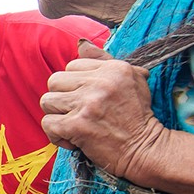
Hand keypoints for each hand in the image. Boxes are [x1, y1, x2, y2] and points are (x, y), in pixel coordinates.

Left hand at [40, 40, 167, 182]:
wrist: (147, 149)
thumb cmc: (139, 115)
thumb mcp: (132, 80)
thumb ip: (104, 60)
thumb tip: (81, 44)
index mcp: (113, 68)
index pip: (72, 65)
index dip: (75, 84)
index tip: (87, 99)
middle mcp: (100, 83)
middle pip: (54, 81)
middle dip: (62, 97)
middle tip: (77, 112)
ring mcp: (87, 104)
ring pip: (47, 101)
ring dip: (57, 116)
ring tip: (73, 124)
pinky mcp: (77, 125)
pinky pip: (48, 124)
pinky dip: (56, 135)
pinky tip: (71, 139)